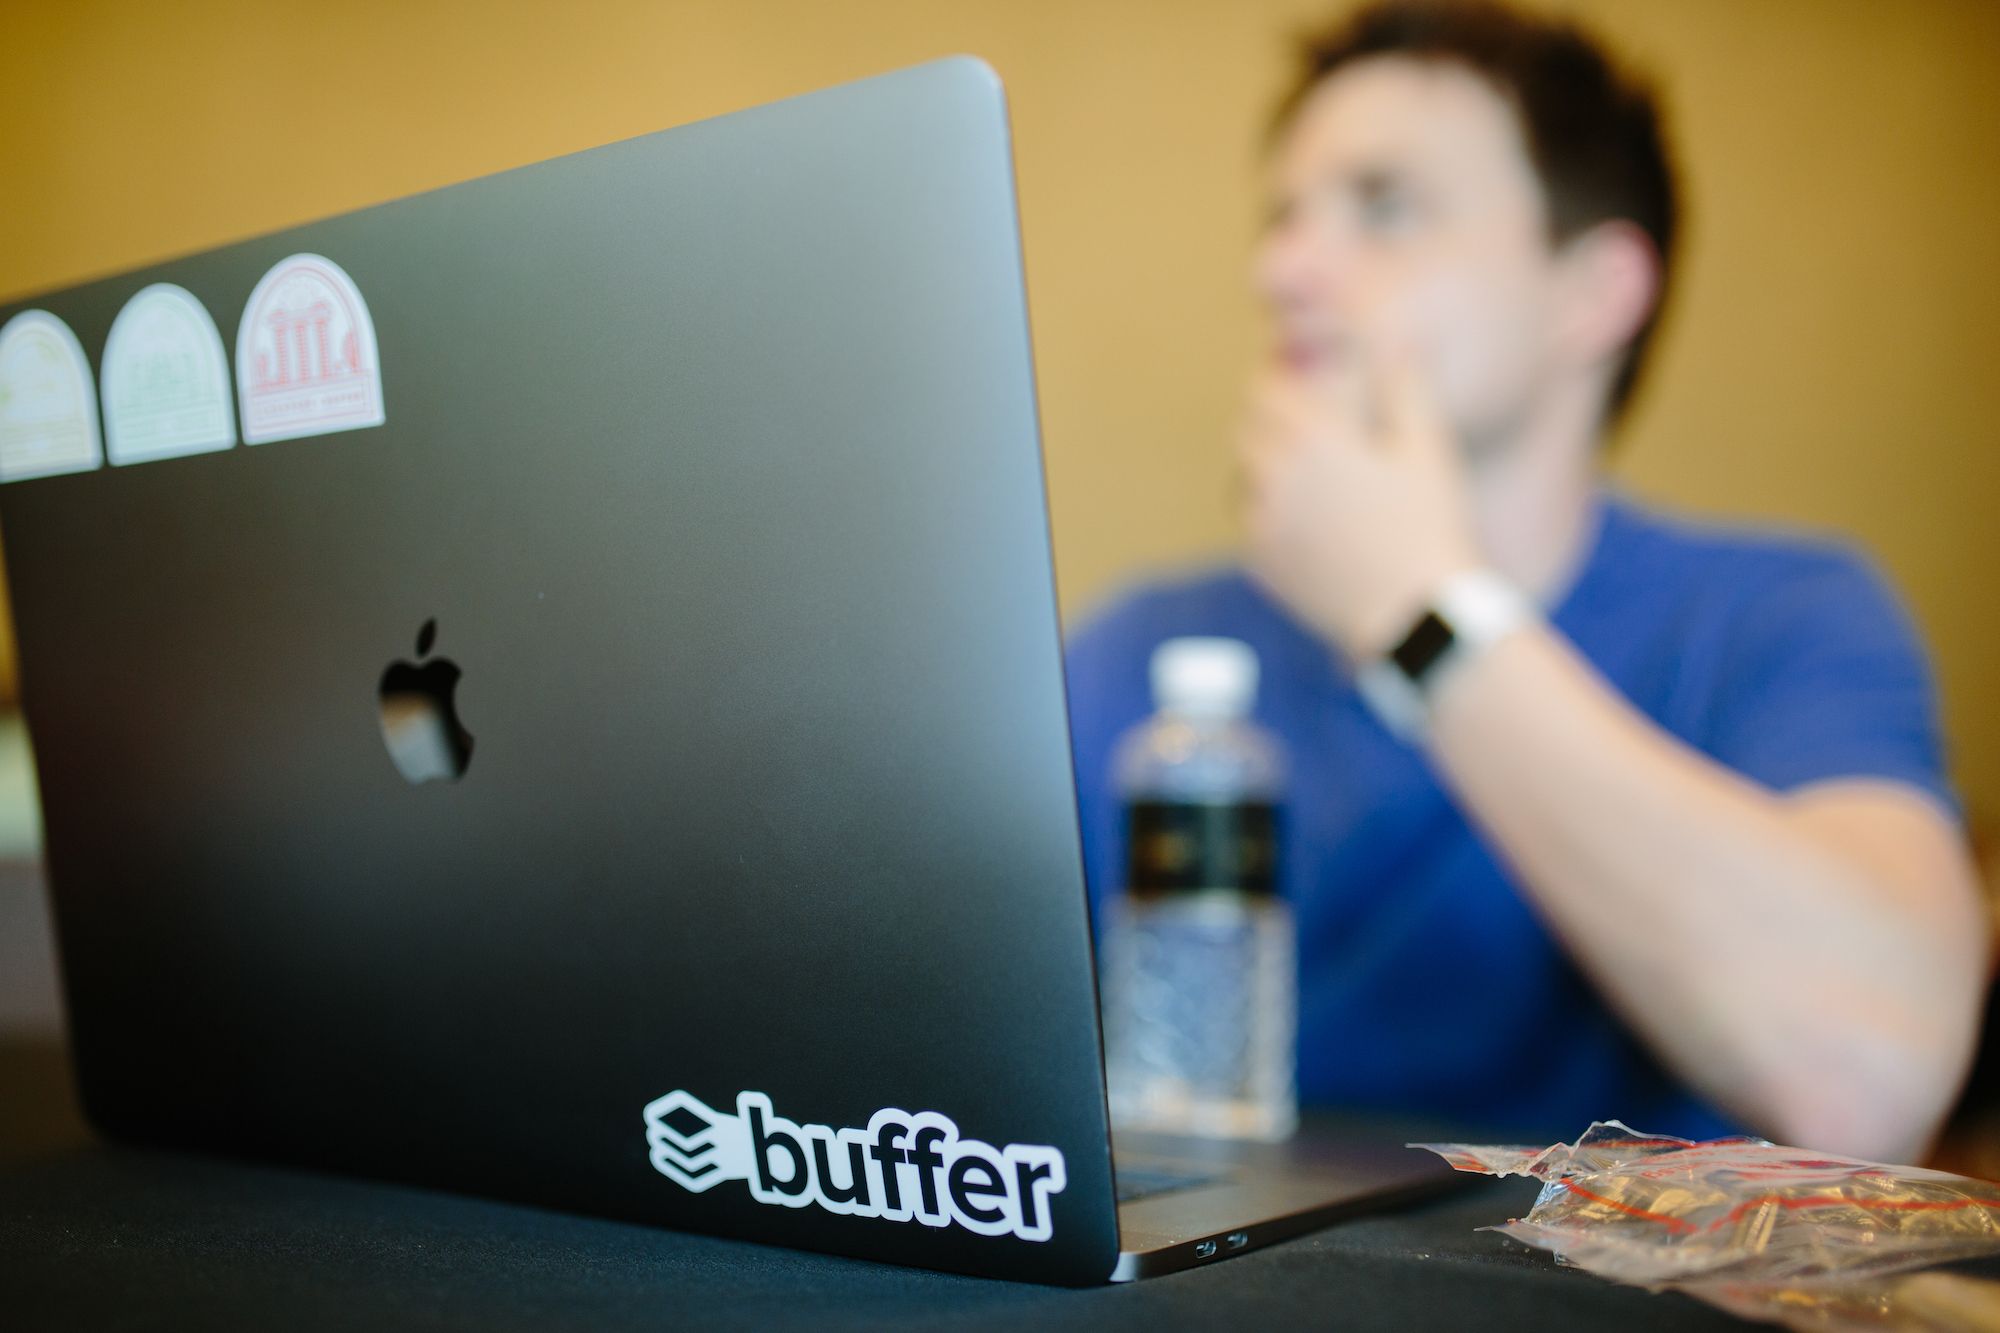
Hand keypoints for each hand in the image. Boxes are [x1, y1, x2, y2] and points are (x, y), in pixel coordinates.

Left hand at [1237, 348, 1483, 660]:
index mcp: (1311, 438)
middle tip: (1305, 428)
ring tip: (1309, 476)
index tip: (1299, 384)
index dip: (1279, 382)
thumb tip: (1398, 338)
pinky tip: (1311, 523)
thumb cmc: (1430, 527)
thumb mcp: (1427, 449)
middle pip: (1248, 430)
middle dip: (1270, 422)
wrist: (1415, 617)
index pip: (1265, 389)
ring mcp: (1261, 524)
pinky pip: (1253, 524)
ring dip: (1266, 469)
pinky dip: (1271, 515)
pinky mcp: (1261, 564)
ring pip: (1244, 478)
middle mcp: (1273, 476)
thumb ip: (1404, 387)